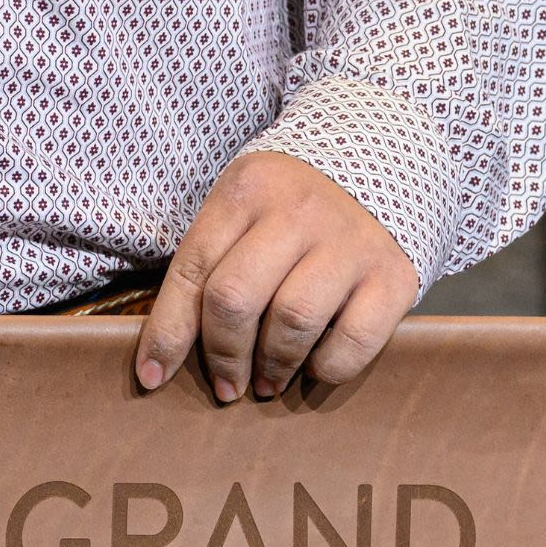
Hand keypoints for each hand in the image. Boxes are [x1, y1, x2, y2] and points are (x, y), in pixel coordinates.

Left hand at [133, 151, 420, 401]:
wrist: (385, 160)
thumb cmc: (293, 203)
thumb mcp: (243, 207)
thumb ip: (211, 261)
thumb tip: (168, 350)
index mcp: (247, 190)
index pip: (193, 271)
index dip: (167, 333)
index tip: (152, 377)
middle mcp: (298, 211)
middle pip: (236, 299)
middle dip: (223, 356)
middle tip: (227, 386)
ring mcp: (350, 242)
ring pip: (292, 321)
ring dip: (273, 367)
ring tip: (267, 382)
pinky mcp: (393, 275)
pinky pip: (352, 341)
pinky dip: (327, 367)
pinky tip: (316, 367)